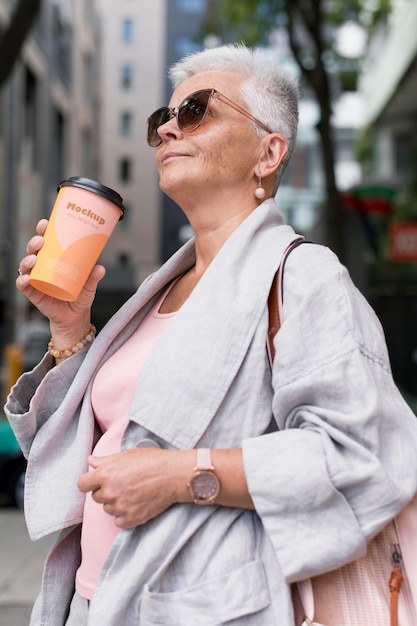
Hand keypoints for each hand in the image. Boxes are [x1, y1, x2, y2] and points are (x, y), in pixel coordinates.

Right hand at [17, 219, 105, 344]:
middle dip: (34, 242)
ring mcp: (36, 278)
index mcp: (55, 258)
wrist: (76, 316)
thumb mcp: (89, 285)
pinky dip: (22, 280)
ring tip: (34, 259)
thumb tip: (100, 268)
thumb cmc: (81, 294)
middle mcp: (43, 266)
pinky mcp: (33, 292)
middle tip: (41, 241)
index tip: (45, 224)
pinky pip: (23, 284)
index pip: (46, 241)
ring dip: (27, 260)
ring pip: (26, 265)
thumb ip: (93, 277)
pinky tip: (25, 278)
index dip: (43, 231)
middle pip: (34, 250)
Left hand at [77, 448, 193, 528]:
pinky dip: (125, 515)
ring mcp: (120, 507)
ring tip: (132, 493)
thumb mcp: (127, 455)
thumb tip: (91, 461)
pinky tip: (136, 504)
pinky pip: (118, 521)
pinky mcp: (131, 519)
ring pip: (108, 509)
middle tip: (123, 484)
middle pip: (96, 497)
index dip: (89, 482)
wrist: (173, 475)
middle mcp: (109, 492)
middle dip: (106, 491)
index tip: (97, 481)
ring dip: (116, 503)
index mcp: (105, 474)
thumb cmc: (152, 460)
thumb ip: (105, 460)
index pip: (82, 484)